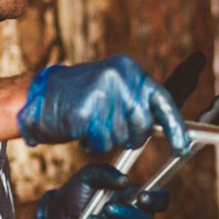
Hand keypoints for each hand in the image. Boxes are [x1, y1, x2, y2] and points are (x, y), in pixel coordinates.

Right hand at [17, 55, 190, 155]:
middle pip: (143, 125)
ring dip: (106, 140)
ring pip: (121, 137)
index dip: (175, 127)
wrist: (37, 96)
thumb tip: (169, 128)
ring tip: (90, 125)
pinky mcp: (86, 112)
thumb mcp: (113, 89)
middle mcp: (119, 78)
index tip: (181, 148)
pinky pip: (101, 143)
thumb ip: (138, 102)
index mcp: (129, 70)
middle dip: (130, 136)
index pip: (162, 99)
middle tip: (109, 130)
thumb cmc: (78, 98)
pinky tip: (80, 131)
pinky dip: (92, 145)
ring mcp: (103, 93)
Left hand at [36, 163, 169, 218]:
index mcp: (133, 198)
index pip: (159, 200)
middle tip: (107, 208)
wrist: (53, 218)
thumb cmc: (74, 194)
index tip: (142, 198)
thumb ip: (105, 173)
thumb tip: (124, 180)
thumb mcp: (87, 176)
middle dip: (127, 215)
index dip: (157, 200)